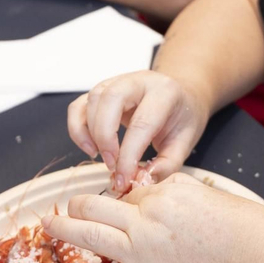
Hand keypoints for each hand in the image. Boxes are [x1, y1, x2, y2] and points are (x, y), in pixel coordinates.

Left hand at [43, 173, 263, 262]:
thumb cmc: (252, 230)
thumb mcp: (211, 194)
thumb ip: (177, 194)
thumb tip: (156, 197)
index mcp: (166, 192)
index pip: (134, 188)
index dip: (130, 193)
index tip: (129, 200)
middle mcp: (148, 220)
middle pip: (97, 204)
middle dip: (78, 203)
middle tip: (68, 205)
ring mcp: (146, 256)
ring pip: (90, 236)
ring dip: (64, 229)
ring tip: (49, 227)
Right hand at [68, 71, 209, 193]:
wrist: (181, 95)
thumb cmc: (182, 118)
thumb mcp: (185, 142)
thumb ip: (166, 164)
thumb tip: (141, 181)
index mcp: (164, 92)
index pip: (141, 122)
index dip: (128, 154)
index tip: (124, 179)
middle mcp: (138, 81)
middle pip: (109, 100)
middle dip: (105, 137)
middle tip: (112, 165)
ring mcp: (116, 82)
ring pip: (91, 100)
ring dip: (91, 134)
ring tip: (104, 158)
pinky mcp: (100, 91)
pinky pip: (79, 106)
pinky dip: (78, 129)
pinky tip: (90, 147)